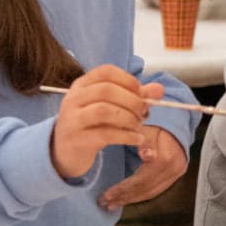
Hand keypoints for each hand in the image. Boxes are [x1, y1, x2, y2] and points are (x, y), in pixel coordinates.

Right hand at [49, 66, 157, 180]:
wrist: (65, 153)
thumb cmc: (92, 125)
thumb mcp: (111, 107)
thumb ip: (135, 96)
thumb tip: (159, 89)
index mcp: (81, 85)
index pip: (106, 72)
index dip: (128, 80)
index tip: (141, 93)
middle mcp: (73, 99)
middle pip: (106, 90)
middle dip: (132, 101)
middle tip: (144, 112)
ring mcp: (71, 120)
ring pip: (104, 111)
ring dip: (129, 118)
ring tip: (138, 125)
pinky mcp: (76, 140)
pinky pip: (105, 134)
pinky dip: (127, 136)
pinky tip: (137, 139)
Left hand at [100, 125, 188, 210]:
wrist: (174, 126)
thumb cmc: (155, 127)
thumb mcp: (146, 130)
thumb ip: (144, 140)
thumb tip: (146, 155)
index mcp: (165, 158)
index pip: (141, 180)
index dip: (123, 189)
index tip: (106, 195)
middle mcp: (173, 168)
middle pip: (145, 188)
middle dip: (124, 197)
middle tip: (104, 203)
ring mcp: (176, 173)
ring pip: (151, 192)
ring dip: (130, 200)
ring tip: (112, 204)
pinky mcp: (175, 176)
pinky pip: (156, 190)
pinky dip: (140, 196)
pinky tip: (128, 198)